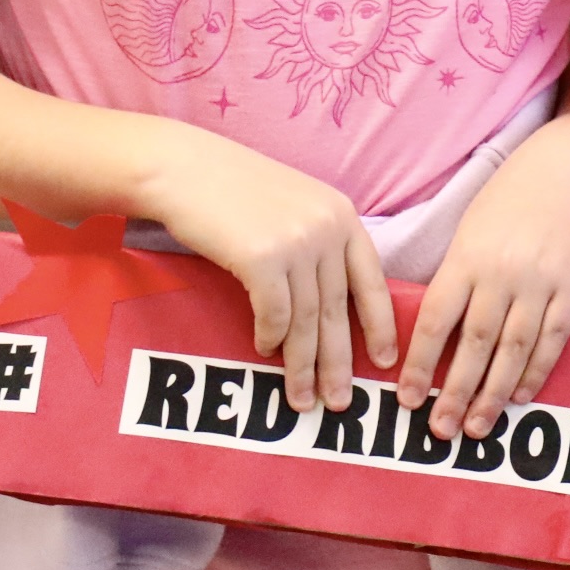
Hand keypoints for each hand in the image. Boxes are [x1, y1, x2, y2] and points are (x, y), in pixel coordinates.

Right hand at [141, 133, 395, 414]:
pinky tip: (265, 350)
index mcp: (341, 215)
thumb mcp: (294, 205)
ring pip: (307, 320)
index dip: (380, 324)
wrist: (184, 167)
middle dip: (339, 361)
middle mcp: (326, 228)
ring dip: (303, 365)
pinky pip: (274, 314)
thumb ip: (317, 243)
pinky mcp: (262, 258)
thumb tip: (327, 307)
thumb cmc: (234, 189)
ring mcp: (296, 242)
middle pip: (338, 308)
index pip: (372, 280)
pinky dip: (270, 338)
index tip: (384, 361)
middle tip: (340, 401)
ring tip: (302, 399)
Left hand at [397, 124, 569, 440]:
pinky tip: (520, 396)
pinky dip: (535, 371)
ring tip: (475, 426)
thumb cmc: (510, 198)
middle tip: (439, 430)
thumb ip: (455, 278)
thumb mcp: (469, 231)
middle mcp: (501, 273)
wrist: (569, 167)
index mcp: (466, 258)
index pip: (436, 320)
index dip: (421, 364)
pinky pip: (551, 339)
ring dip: (493, 393)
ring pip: (512, 349)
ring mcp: (539, 282)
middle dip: (454, 392)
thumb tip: (436, 333)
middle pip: (473, 344)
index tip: (407, 399)